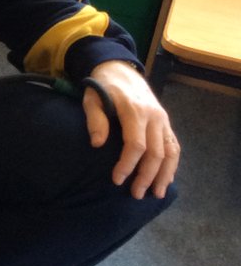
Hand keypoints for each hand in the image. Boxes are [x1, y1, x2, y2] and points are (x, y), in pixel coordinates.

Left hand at [83, 60, 177, 198]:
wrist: (121, 70)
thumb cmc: (102, 86)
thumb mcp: (92, 98)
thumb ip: (95, 120)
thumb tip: (97, 144)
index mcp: (135, 111)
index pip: (136, 145)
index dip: (127, 165)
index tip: (117, 180)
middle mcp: (154, 116)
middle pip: (156, 153)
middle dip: (146, 176)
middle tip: (135, 194)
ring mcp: (163, 120)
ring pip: (171, 152)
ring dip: (164, 175)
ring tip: (156, 194)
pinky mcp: (166, 122)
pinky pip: (174, 145)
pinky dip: (172, 164)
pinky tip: (166, 179)